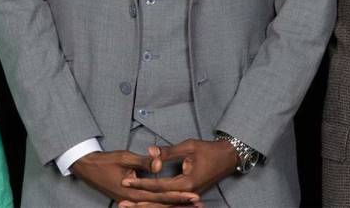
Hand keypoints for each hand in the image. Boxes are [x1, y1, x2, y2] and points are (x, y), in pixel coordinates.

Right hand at [70, 150, 199, 205]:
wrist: (87, 167)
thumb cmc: (105, 161)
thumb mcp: (125, 158)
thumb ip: (145, 162)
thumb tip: (160, 163)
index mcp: (133, 193)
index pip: (161, 196)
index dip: (178, 197)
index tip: (193, 196)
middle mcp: (132, 201)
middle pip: (161, 206)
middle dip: (180, 205)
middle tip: (198, 204)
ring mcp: (130, 202)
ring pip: (155, 207)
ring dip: (173, 205)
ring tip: (190, 205)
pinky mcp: (129, 199)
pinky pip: (148, 204)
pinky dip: (161, 204)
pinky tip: (171, 204)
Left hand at [120, 138, 238, 196]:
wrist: (228, 157)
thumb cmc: (209, 150)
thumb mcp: (188, 147)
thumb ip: (168, 151)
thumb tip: (149, 151)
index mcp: (186, 183)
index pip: (158, 186)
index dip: (141, 183)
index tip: (125, 181)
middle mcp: (187, 194)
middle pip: (159, 201)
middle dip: (139, 203)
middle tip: (121, 204)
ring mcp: (189, 196)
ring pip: (164, 205)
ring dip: (147, 206)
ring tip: (129, 207)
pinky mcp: (189, 196)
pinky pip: (170, 202)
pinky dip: (157, 204)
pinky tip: (147, 204)